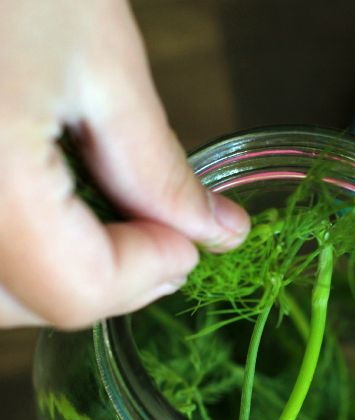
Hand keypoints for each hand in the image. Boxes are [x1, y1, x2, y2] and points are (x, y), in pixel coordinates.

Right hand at [0, 0, 249, 327]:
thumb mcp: (97, 57)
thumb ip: (157, 169)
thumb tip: (214, 233)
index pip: (78, 290)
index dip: (147, 273)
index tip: (187, 237)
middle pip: (30, 307)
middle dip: (105, 280)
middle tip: (151, 231)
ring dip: (58, 274)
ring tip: (101, 213)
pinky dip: (17, 253)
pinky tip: (47, 203)